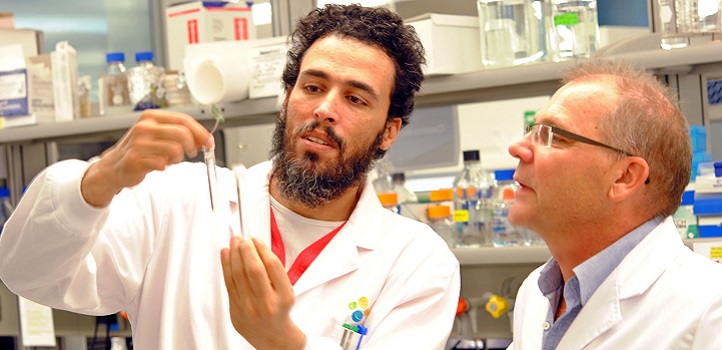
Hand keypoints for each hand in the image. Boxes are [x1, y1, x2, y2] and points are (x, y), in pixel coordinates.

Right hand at [81, 109, 211, 206]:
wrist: (114, 166)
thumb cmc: (139, 149)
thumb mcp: (158, 135)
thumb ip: (179, 134)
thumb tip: (204, 139)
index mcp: (151, 117)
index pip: (183, 120)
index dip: (200, 132)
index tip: (209, 141)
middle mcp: (144, 127)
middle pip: (182, 133)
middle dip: (193, 145)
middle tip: (192, 152)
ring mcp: (138, 143)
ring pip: (175, 150)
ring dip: (177, 158)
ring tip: (169, 159)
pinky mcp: (135, 159)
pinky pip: (163, 163)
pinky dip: (165, 166)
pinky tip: (157, 165)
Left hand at [221, 236, 305, 349]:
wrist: (272, 336)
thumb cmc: (279, 310)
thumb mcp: (286, 292)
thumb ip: (274, 272)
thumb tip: (257, 248)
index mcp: (283, 296)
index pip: (272, 266)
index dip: (262, 249)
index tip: (256, 239)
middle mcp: (266, 303)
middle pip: (254, 269)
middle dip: (246, 250)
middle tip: (242, 238)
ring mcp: (249, 307)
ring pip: (238, 275)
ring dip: (234, 254)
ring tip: (234, 242)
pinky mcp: (235, 310)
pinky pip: (228, 283)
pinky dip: (226, 266)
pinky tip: (226, 255)